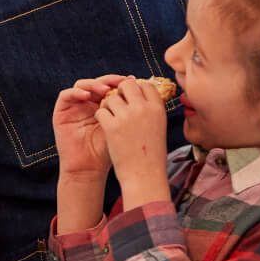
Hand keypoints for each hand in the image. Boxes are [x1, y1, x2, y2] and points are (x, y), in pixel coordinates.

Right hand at [52, 76, 125, 178]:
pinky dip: (76, 92)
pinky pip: (65, 95)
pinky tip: (87, 96)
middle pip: (97, 82)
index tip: (133, 81)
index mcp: (103, 106)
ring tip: (105, 90)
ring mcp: (74, 107)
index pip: (111, 85)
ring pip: (82, 85)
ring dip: (94, 84)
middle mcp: (88, 104)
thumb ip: (129, 110)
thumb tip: (146, 90)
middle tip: (120, 82)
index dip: (120, 81)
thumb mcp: (123, 127)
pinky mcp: (61, 112)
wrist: (90, 169)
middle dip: (109, 80)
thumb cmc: (109, 152)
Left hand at [95, 77, 169, 191]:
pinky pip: (101, 111)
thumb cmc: (151, 154)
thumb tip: (140, 97)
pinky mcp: (112, 126)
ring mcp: (127, 116)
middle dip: (120, 92)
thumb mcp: (158, 127)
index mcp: (158, 108)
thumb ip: (150, 110)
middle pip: (127, 85)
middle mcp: (143, 108)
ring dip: (108, 106)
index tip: (132, 101)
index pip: (146, 85)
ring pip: (111, 98)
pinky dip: (101, 117)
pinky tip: (105, 126)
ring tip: (112, 119)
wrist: (144, 175)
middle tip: (118, 106)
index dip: (136, 90)